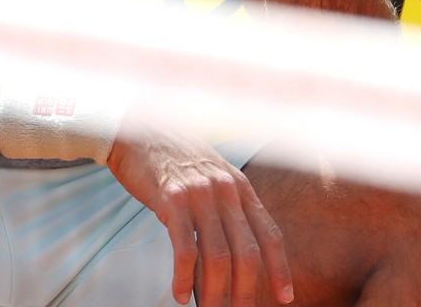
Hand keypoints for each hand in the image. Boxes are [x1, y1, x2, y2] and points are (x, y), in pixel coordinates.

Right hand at [106, 106, 293, 305]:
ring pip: (218, 257)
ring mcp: (200, 194)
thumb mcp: (211, 177)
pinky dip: (184, 278)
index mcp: (240, 188)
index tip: (285, 297)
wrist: (135, 129)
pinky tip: (180, 295)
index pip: (270, 234)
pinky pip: (184, 248)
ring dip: (215, 293)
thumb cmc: (172, 160)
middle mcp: (226, 190)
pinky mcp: (172, 199)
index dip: (279, 268)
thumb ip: (225, 208)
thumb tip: (230, 256)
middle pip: (247, 253)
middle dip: (245, 292)